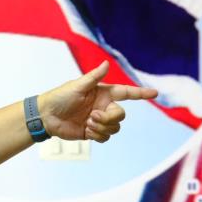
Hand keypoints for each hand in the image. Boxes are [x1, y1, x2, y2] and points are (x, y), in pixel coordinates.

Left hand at [38, 61, 157, 142]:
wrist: (46, 116)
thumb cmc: (59, 97)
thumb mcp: (77, 86)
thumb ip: (93, 77)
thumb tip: (106, 63)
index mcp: (103, 93)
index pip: (126, 92)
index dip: (140, 93)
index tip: (155, 93)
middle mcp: (103, 106)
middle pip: (121, 115)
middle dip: (109, 118)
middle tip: (92, 117)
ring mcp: (99, 120)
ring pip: (115, 128)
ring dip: (101, 127)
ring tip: (87, 123)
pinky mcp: (93, 132)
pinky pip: (105, 137)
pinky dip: (97, 136)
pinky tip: (85, 131)